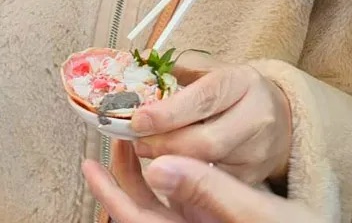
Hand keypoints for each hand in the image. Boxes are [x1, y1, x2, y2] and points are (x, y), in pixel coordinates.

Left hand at [82, 142, 315, 222]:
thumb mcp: (259, 215)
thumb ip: (210, 191)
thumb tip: (158, 168)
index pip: (137, 221)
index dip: (110, 195)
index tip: (92, 164)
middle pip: (142, 211)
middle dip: (122, 176)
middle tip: (115, 137)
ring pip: (159, 205)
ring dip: (144, 172)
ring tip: (136, 138)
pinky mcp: (213, 219)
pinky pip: (180, 201)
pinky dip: (170, 176)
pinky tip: (170, 153)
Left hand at [130, 57, 291, 185]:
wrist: (278, 116)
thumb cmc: (235, 91)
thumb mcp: (212, 69)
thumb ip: (177, 67)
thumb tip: (142, 62)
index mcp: (242, 82)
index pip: (204, 99)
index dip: (168, 113)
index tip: (138, 121)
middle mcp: (256, 117)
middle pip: (207, 141)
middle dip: (165, 145)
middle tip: (139, 142)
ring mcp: (258, 151)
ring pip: (209, 167)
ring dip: (172, 163)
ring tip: (150, 151)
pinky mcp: (254, 177)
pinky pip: (214, 184)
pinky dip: (188, 178)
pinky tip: (172, 168)